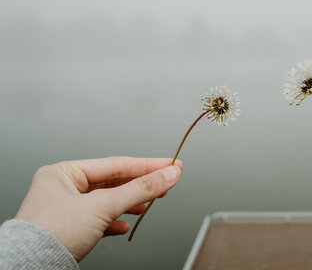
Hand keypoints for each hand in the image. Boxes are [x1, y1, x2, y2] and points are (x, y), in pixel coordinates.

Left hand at [15, 156, 181, 260]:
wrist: (30, 269)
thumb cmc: (49, 235)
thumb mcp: (102, 206)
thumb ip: (139, 189)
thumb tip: (167, 175)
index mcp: (63, 173)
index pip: (116, 164)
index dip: (147, 165)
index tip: (170, 165)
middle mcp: (63, 188)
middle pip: (114, 181)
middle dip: (140, 184)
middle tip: (166, 181)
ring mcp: (66, 210)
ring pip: (108, 201)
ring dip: (130, 203)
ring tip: (148, 203)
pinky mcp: (70, 230)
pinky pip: (99, 220)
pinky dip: (115, 222)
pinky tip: (125, 226)